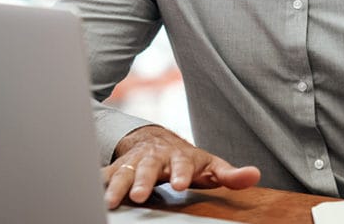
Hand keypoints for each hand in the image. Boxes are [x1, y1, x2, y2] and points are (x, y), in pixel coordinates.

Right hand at [102, 125, 260, 208]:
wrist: (156, 142)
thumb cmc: (187, 160)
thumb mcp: (210, 166)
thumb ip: (230, 174)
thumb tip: (254, 175)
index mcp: (179, 157)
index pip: (181, 164)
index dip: (180, 173)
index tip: (178, 185)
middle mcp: (154, 157)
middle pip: (147, 168)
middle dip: (142, 181)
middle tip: (139, 196)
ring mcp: (134, 161)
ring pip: (123, 172)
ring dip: (116, 186)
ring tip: (110, 201)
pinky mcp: (118, 168)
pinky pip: (105, 174)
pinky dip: (96, 181)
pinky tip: (89, 191)